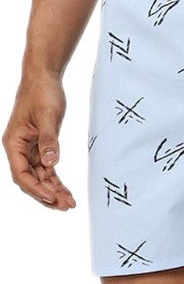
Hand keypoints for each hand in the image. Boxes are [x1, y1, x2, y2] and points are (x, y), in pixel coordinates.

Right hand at [2, 70, 75, 209]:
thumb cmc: (41, 92)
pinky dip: (56, 182)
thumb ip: (49, 140)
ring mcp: (29, 151)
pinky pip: (47, 171)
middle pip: (30, 180)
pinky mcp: (40, 148)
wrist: (44, 78)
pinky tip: (67, 193)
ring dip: (53, 191)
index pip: (21, 174)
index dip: (35, 188)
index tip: (51, 197)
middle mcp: (19, 150)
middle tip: (66, 206)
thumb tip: (51, 163)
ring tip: (69, 203)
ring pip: (40, 178)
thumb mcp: (47, 116)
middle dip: (47, 195)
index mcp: (14, 143)